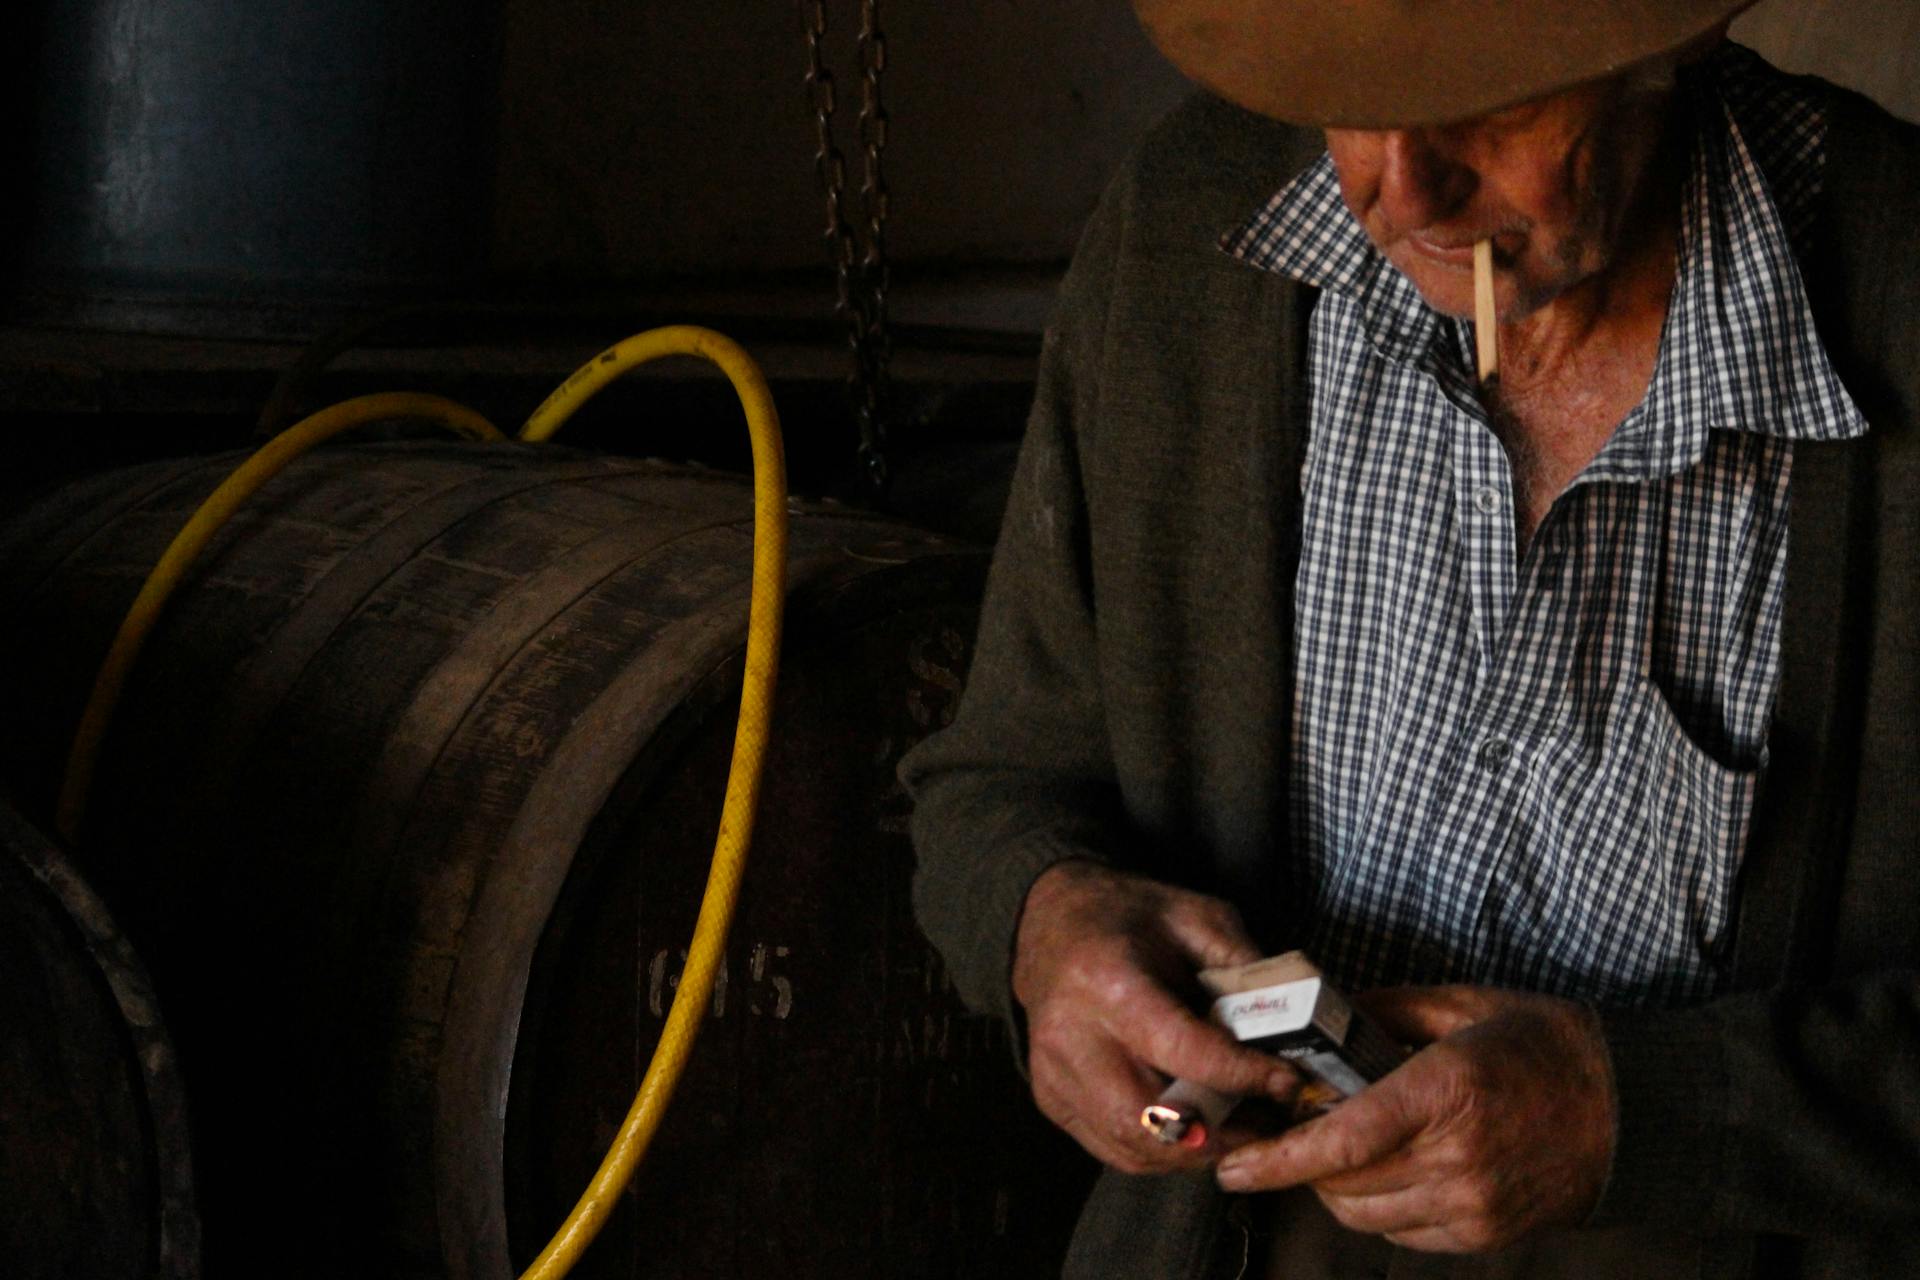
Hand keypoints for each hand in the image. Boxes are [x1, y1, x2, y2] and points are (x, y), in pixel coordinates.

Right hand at [1012, 860, 1298, 1172]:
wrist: (1050, 922)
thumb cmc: (1127, 916)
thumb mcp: (1194, 916)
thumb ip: (1242, 966)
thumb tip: (1294, 1021)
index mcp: (1109, 982)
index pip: (1184, 1052)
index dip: (1243, 1075)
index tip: (1286, 1080)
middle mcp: (1072, 1035)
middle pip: (1152, 1118)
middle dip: (1220, 1134)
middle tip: (1266, 1122)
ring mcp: (1054, 1072)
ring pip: (1132, 1145)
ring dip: (1193, 1151)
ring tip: (1236, 1129)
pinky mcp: (1050, 1096)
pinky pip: (1112, 1147)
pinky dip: (1160, 1150)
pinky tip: (1192, 1128)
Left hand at [1215, 986, 1615, 1252]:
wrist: (1629, 1111)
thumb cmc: (1544, 1047)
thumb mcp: (1465, 1005)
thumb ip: (1385, 1010)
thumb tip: (1319, 1016)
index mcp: (1446, 1090)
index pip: (1343, 1140)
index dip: (1279, 1158)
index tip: (1234, 1164)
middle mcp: (1457, 1156)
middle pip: (1342, 1182)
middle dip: (1303, 1160)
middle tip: (1293, 1127)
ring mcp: (1473, 1203)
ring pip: (1364, 1214)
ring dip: (1337, 1184)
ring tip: (1344, 1144)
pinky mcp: (1484, 1233)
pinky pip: (1400, 1233)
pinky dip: (1379, 1205)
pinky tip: (1391, 1167)